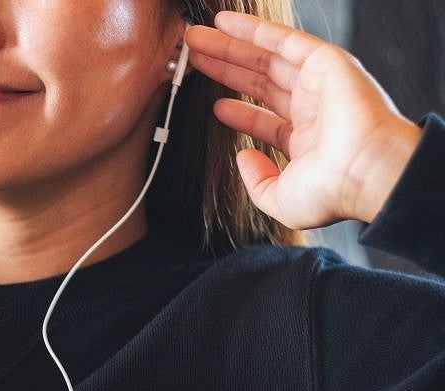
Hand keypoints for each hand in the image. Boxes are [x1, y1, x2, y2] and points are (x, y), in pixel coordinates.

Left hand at [185, 11, 422, 227]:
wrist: (363, 172)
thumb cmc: (332, 191)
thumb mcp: (280, 199)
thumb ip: (257, 182)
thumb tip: (243, 158)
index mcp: (307, 141)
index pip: (267, 120)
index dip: (239, 112)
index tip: (215, 105)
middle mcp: (314, 109)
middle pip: (260, 82)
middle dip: (226, 69)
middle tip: (195, 61)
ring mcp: (319, 83)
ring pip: (266, 58)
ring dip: (230, 46)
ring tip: (196, 39)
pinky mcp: (325, 61)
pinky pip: (283, 39)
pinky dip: (253, 29)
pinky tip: (225, 23)